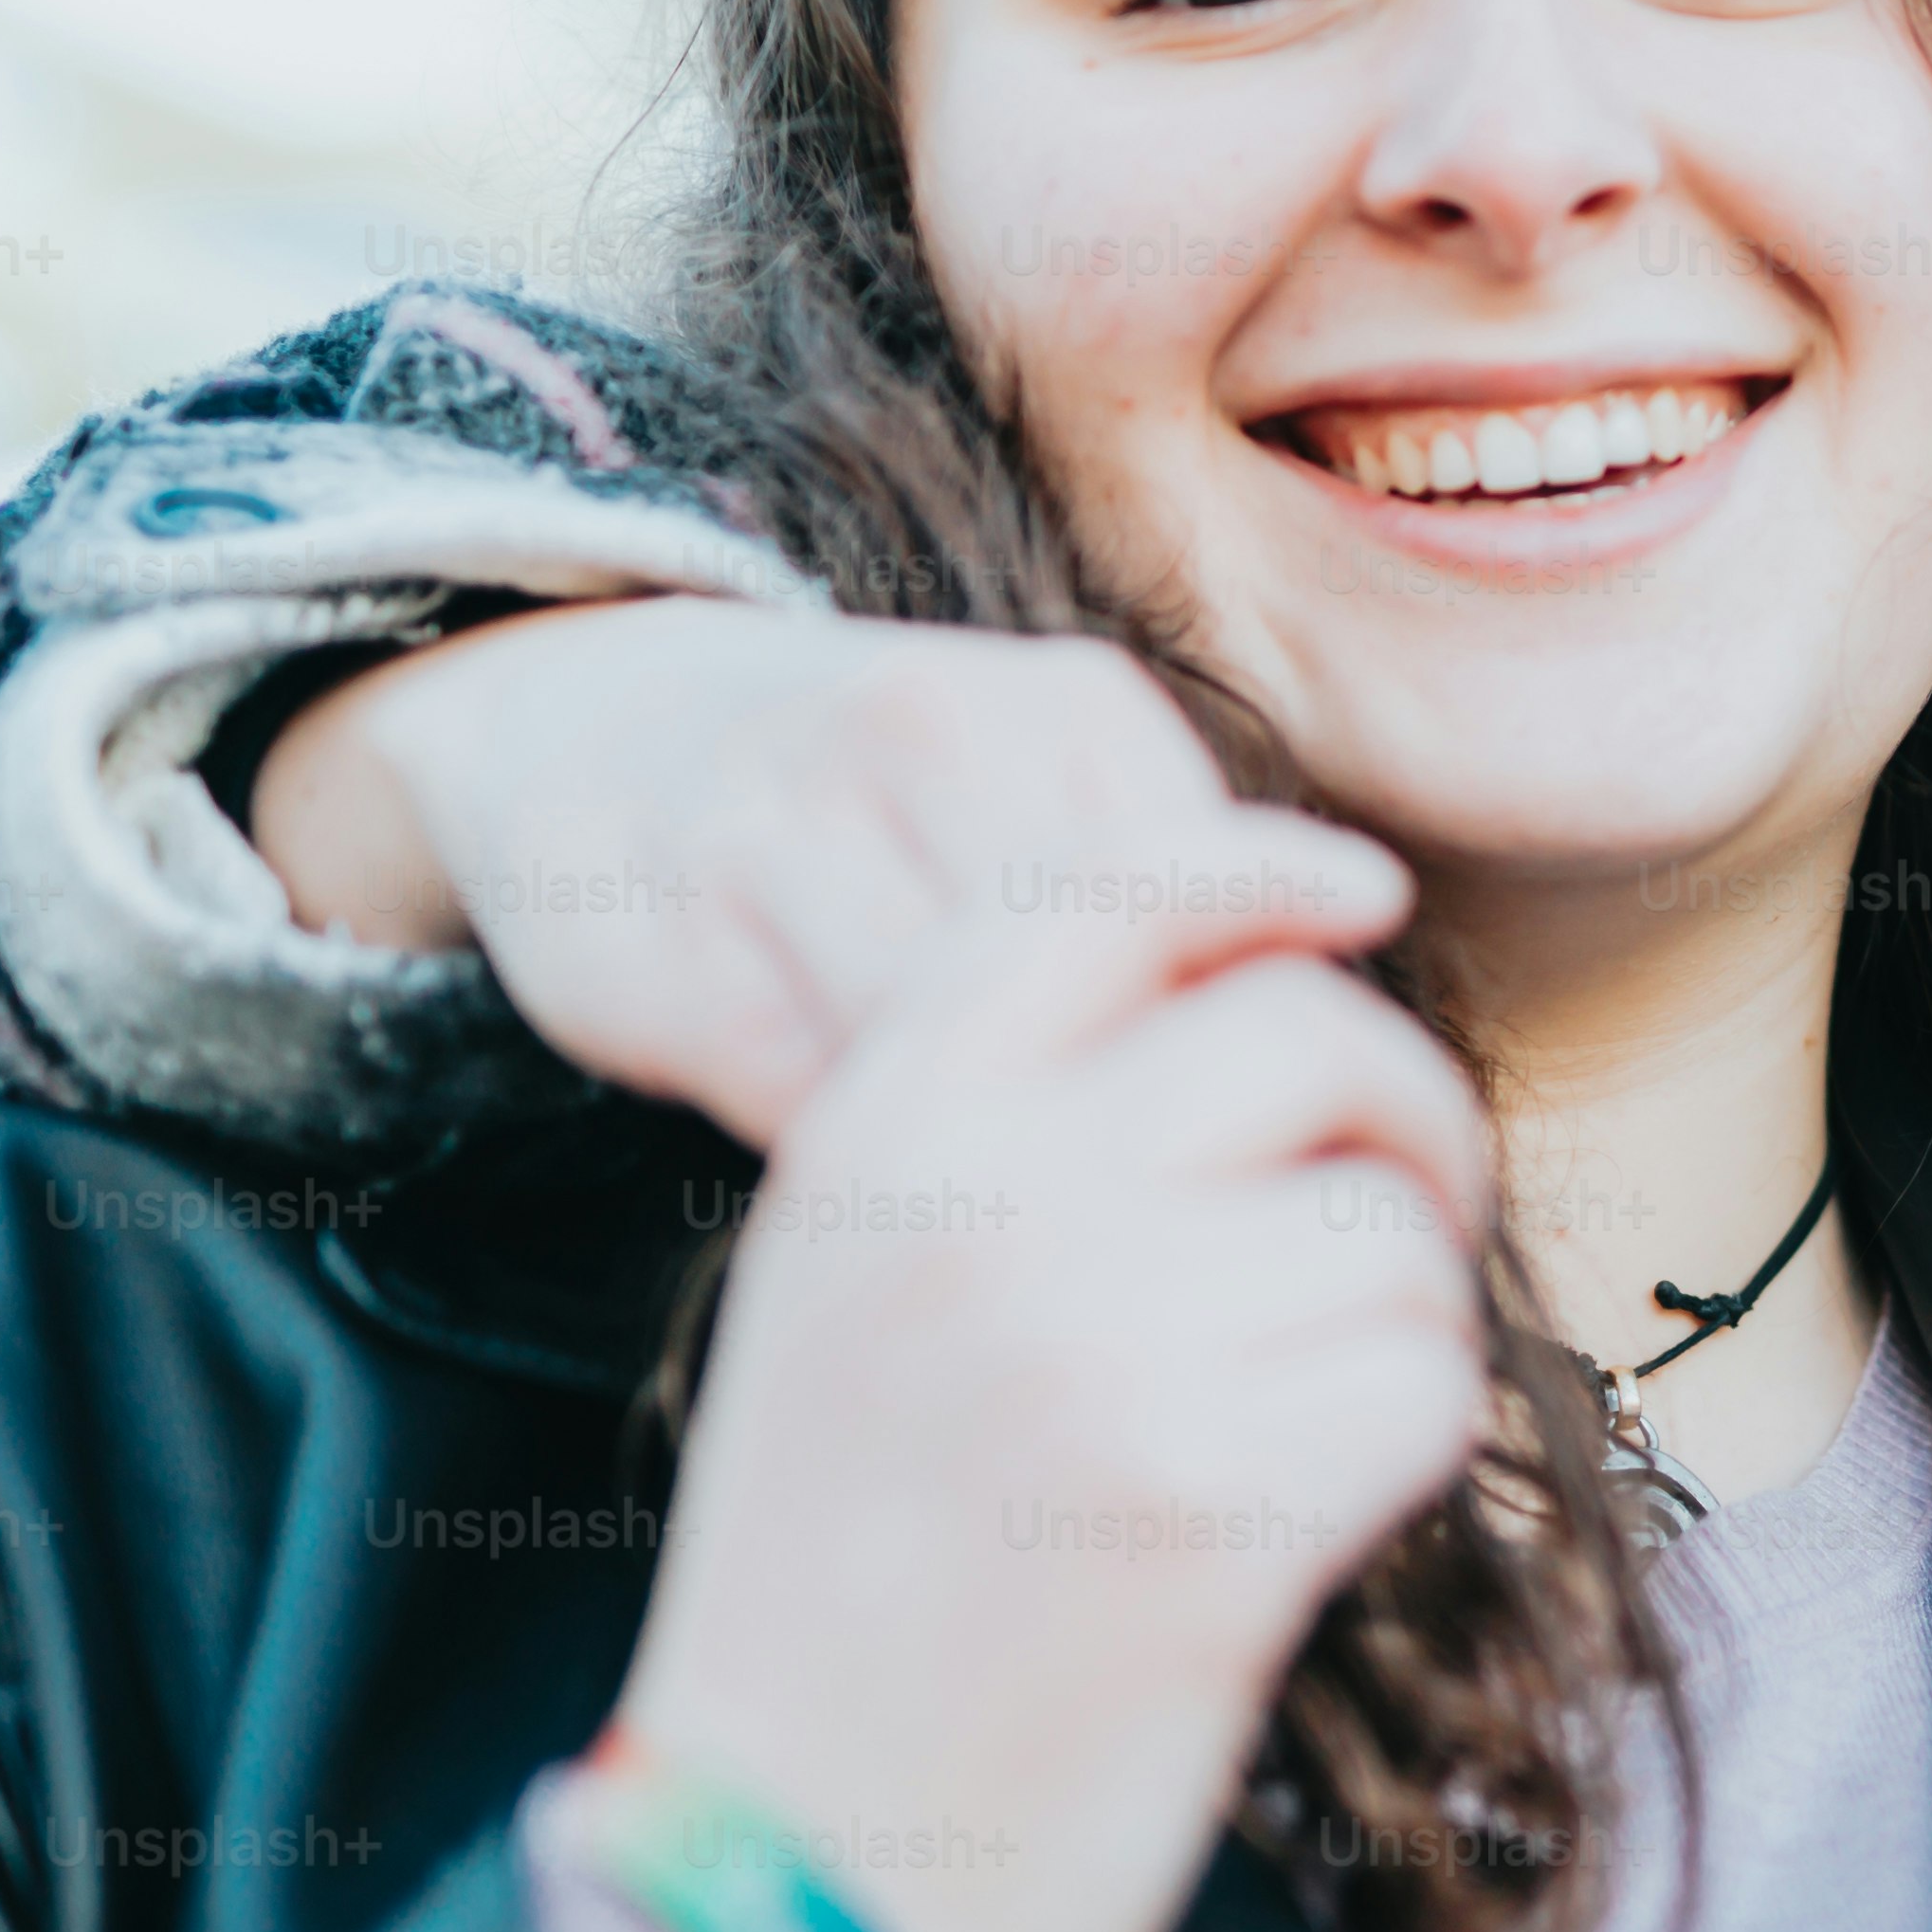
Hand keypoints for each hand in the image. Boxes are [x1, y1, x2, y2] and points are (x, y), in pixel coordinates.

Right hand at [258, 598, 1386, 1147]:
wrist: (603, 730)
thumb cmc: (894, 808)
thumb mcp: (1054, 794)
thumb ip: (1191, 904)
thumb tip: (1328, 1059)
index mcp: (1068, 704)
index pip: (1215, 910)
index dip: (1233, 1049)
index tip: (1249, 1143)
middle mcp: (925, 731)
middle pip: (1090, 979)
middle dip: (1126, 1108)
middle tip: (1150, 1211)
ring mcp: (780, 831)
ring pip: (944, 1047)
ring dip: (996, 1157)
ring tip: (1041, 1227)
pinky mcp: (662, 952)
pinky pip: (813, 1103)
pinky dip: (871, 1171)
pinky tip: (905, 1198)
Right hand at [608, 894, 1502, 1931]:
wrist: (797, 1873)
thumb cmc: (849, 1582)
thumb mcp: (848, 1294)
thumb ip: (993, 1126)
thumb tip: (1266, 974)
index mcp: (879, 1133)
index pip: (1106, 889)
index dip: (1267, 874)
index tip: (1366, 899)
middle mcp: (984, 1210)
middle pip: (1307, 1038)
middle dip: (1405, 1124)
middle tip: (1395, 1226)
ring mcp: (1099, 1356)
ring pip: (1393, 1236)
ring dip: (1402, 1325)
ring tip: (1304, 1418)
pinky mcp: (1216, 1514)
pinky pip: (1428, 1393)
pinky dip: (1413, 1452)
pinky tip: (1320, 1517)